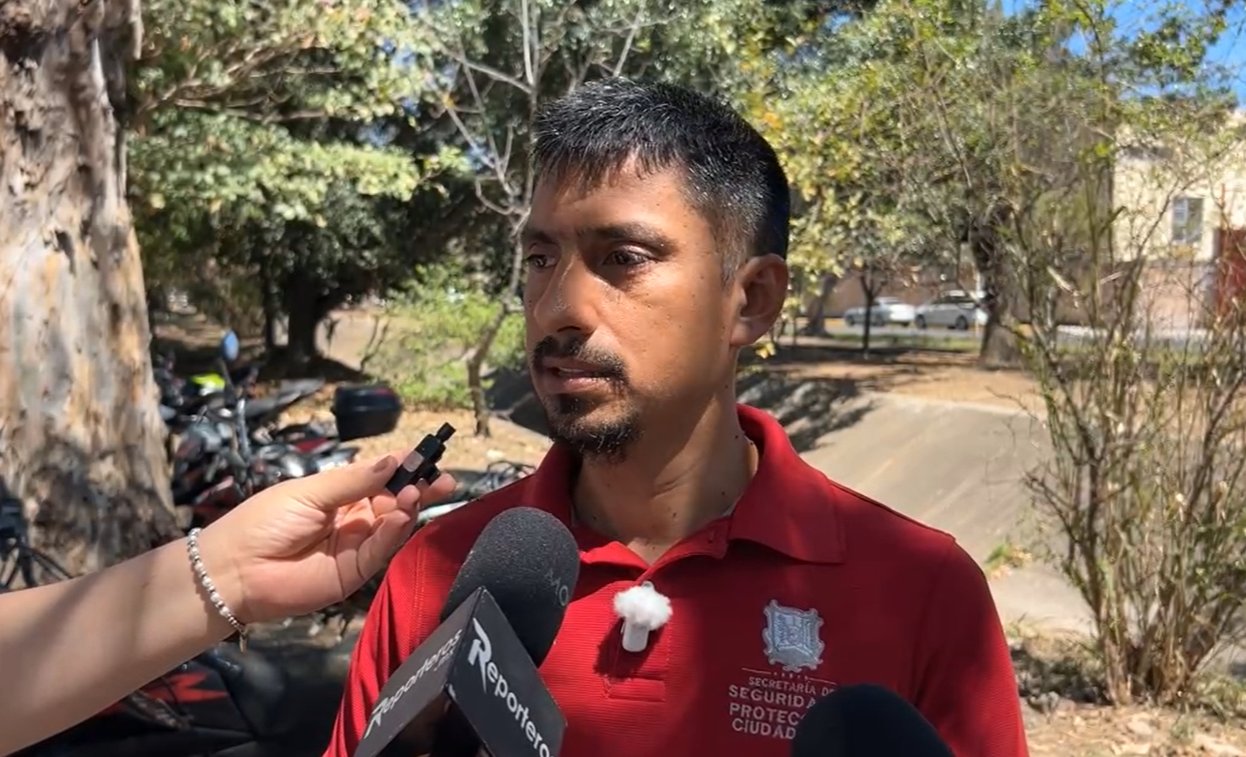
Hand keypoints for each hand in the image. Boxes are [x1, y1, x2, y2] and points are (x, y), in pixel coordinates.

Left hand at [196, 453, 455, 623]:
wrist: (235, 569)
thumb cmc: (264, 521)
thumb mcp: (310, 491)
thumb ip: (354, 480)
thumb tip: (393, 460)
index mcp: (341, 492)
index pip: (381, 476)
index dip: (404, 466)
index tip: (428, 456)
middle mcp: (355, 517)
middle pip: (396, 500)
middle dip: (420, 488)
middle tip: (443, 481)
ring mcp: (357, 545)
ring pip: (394, 525)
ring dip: (409, 508)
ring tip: (416, 493)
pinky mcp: (355, 572)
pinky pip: (381, 550)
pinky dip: (393, 534)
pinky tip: (400, 518)